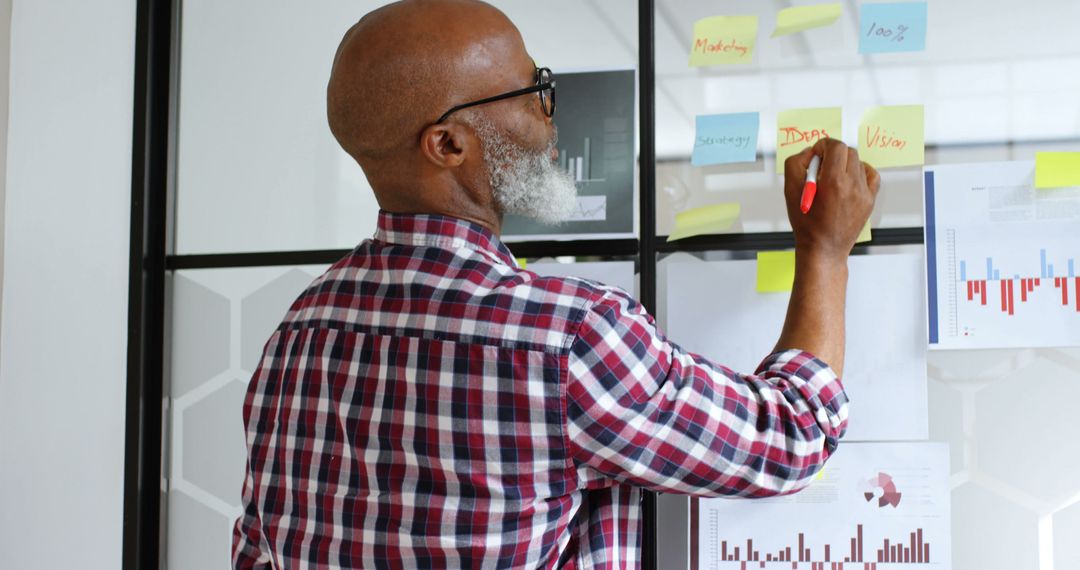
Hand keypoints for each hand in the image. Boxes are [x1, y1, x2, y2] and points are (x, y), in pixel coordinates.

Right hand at [783, 139, 879, 259]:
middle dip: (833, 153)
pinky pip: (870, 174)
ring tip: (832, 178)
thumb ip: (796, 164)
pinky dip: (860, 172)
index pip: (835, 146)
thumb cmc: (806, 223)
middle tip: (821, 166)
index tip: (816, 154)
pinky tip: (848, 180)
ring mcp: (864, 193)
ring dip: (844, 163)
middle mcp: (852, 185)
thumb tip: (810, 152)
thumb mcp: (790, 191)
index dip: (823, 145)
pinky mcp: (870, 200)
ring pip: (858, 162)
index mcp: (833, 181)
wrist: (824, 249)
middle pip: (848, 151)